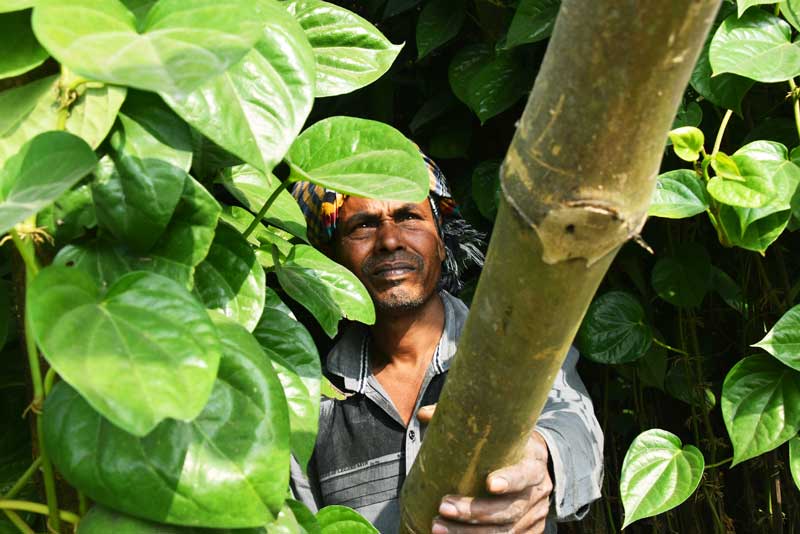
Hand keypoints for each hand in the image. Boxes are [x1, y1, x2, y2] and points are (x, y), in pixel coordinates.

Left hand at [416, 404, 552, 533]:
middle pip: (509, 509)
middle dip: (475, 512)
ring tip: (437, 528)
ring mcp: (535, 514)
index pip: (525, 474)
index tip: (489, 483)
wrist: (542, 464)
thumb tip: (424, 414)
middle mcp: (538, 491)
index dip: (510, 480)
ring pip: (505, 531)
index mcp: (533, 461)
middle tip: (443, 507)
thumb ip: (465, 423)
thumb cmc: (513, 445)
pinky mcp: (530, 530)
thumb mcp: (501, 430)